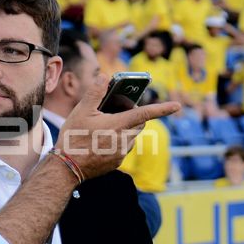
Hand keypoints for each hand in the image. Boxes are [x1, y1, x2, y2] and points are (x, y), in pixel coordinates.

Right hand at [57, 76, 179, 179]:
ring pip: (131, 136)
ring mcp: (121, 153)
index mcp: (118, 125)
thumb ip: (95, 92)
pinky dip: (117, 142)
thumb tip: (104, 77)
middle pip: (139, 124)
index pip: (146, 114)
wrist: (66, 167)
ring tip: (103, 127)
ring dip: (124, 129)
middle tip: (116, 110)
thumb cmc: (73, 138)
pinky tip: (100, 141)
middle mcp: (124, 140)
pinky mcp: (117, 163)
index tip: (177, 106)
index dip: (163, 109)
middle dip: (134, 115)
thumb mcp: (81, 111)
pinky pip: (123, 148)